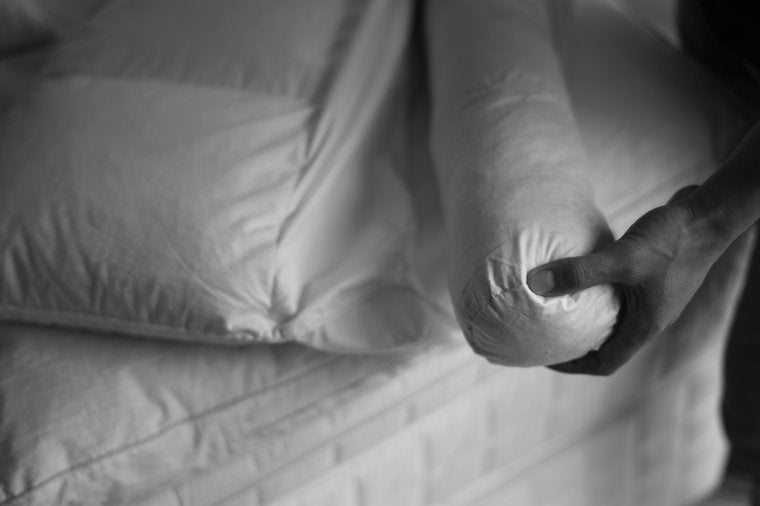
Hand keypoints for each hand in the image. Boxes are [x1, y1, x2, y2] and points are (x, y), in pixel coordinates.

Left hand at [527, 186, 730, 374]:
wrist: (709, 215)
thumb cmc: (672, 241)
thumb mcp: (621, 258)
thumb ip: (580, 272)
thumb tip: (536, 283)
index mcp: (644, 326)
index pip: (604, 363)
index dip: (572, 365)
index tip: (546, 355)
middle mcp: (648, 318)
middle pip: (606, 344)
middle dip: (575, 343)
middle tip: (545, 331)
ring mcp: (652, 298)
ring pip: (613, 318)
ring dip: (586, 316)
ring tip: (556, 304)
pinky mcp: (651, 277)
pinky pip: (619, 294)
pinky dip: (598, 290)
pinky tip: (579, 273)